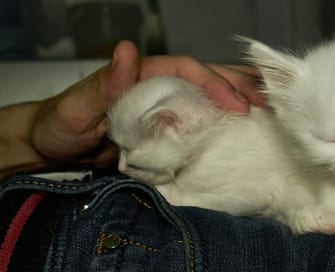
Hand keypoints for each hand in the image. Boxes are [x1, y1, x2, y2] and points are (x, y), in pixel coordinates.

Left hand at [31, 40, 266, 168]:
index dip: (216, 83)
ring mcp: (168, 109)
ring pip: (211, 99)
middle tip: (273, 104)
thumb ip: (106, 83)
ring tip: (271, 114)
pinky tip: (245, 134)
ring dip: (241, 103)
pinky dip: (226, 126)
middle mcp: (163, 88)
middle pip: (210, 79)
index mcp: (146, 75)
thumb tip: (127, 50)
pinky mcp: (169, 132)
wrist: (55, 150)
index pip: (190, 70)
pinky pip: (203, 124)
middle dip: (242, 88)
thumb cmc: (63, 123)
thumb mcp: (80, 105)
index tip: (238, 105)